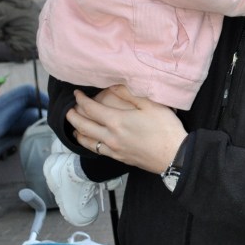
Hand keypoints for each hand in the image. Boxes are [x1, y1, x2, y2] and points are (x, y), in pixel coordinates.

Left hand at [66, 89, 187, 173]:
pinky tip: (90, 141)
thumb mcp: (150, 104)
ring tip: (74, 126)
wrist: (175, 156)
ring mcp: (114, 150)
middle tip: (69, 109)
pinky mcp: (119, 158)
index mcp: (117, 121)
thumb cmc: (165, 129)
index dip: (81, 100)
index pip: (90, 108)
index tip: (77, 93)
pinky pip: (97, 151)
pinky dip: (88, 144)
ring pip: (87, 141)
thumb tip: (114, 85)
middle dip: (73, 116)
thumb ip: (129, 94)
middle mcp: (110, 137)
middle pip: (82, 126)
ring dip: (77, 132)